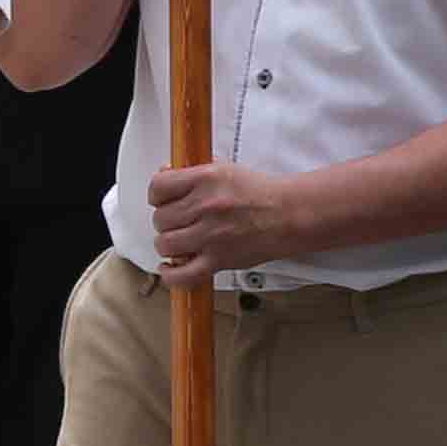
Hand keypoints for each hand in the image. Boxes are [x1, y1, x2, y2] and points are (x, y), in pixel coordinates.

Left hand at [141, 155, 319, 282]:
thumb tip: (166, 175)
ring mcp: (210, 235)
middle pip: (160, 218)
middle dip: (166, 221)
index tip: (164, 200)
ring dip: (168, 244)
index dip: (157, 195)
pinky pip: (182, 275)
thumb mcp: (224, 170)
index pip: (158, 187)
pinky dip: (171, 275)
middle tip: (179, 222)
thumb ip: (193, 173)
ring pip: (165, 244)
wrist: (289, 214)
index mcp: (205, 179)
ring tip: (180, 242)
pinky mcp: (218, 260)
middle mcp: (204, 206)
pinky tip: (171, 268)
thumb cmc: (260, 193)